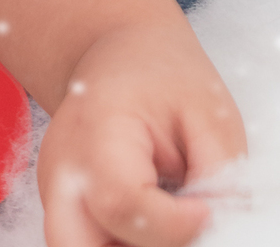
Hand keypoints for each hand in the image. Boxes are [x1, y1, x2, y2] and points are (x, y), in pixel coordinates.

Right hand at [37, 19, 245, 246]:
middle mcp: (61, 168)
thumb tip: (225, 230)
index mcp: (96, 128)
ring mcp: (54, 194)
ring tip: (167, 221)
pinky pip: (89, 245)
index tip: (207, 212)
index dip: (172, 224)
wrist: (122, 52)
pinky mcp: (62, 211)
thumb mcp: (209, 112)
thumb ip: (219, 178)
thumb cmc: (164, 73)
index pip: (121, 202)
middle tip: (180, 231)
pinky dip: (120, 243)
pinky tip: (152, 224)